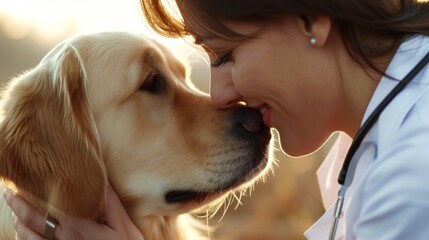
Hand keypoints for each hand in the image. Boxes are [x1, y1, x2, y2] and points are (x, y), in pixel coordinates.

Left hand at [3, 183, 143, 239]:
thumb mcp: (122, 225)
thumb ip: (110, 202)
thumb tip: (103, 179)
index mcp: (73, 228)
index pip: (38, 213)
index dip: (21, 203)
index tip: (12, 190)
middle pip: (28, 226)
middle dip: (17, 210)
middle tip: (9, 196)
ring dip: (19, 227)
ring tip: (17, 215)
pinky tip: (28, 236)